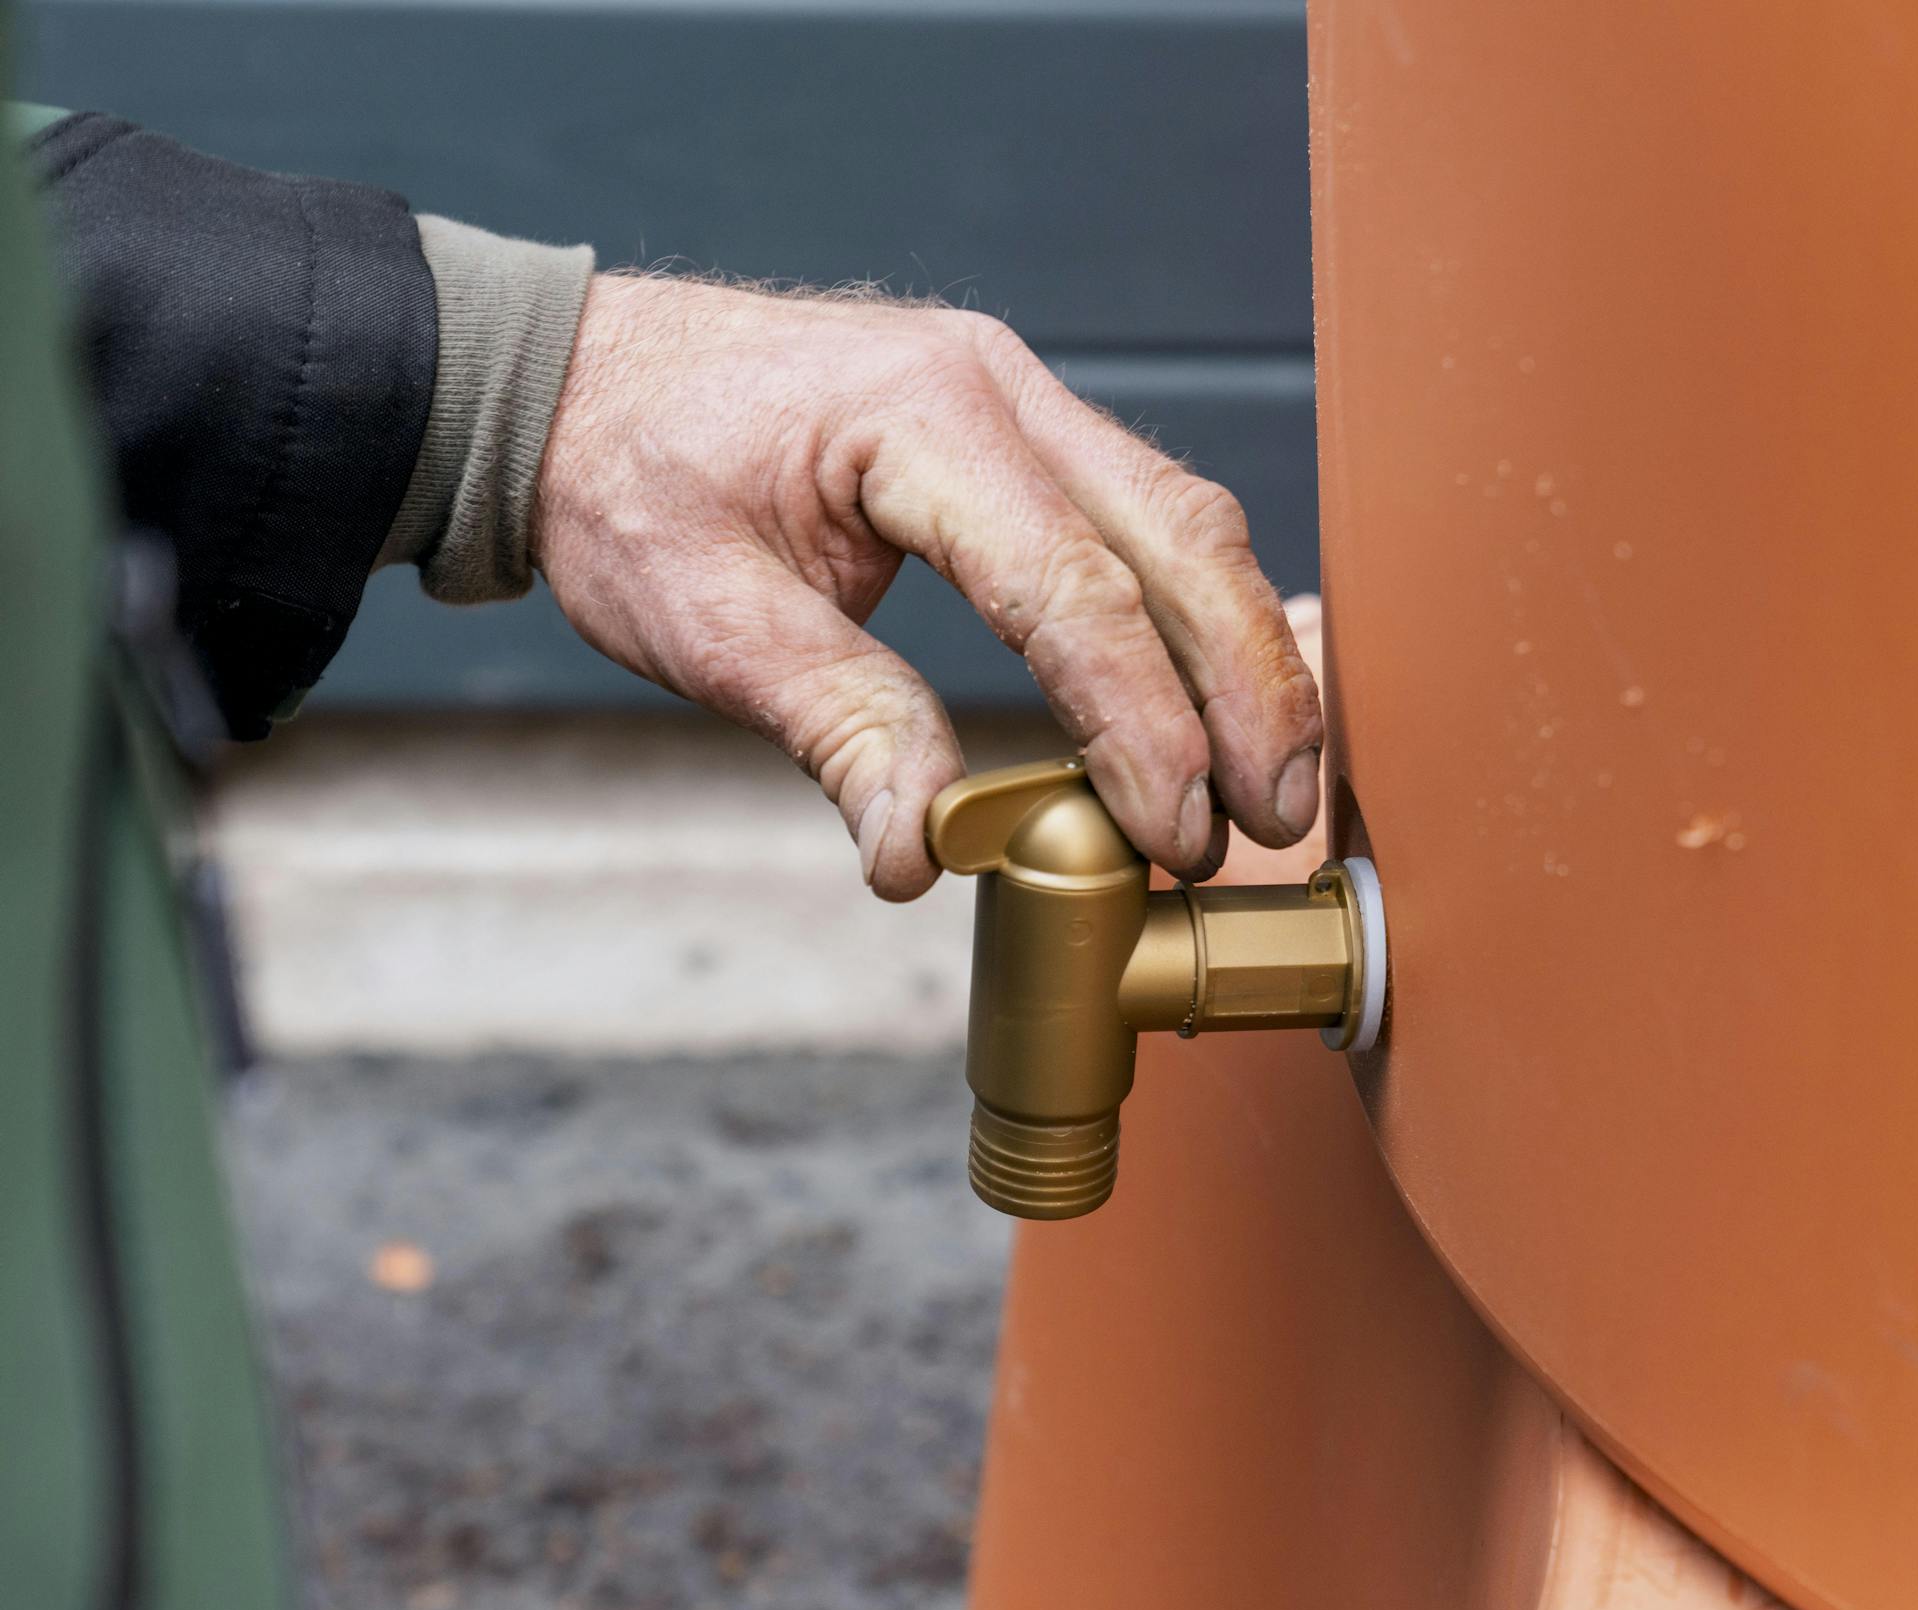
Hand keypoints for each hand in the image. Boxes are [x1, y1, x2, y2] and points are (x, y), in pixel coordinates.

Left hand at [531, 274, 1322, 899]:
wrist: (580, 389)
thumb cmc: (630, 483)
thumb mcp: (708, 622)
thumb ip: (838, 727)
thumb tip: (924, 853)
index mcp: (920, 415)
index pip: (1073, 588)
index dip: (1139, 724)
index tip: (1172, 834)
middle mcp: (997, 385)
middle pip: (1179, 540)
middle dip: (1247, 690)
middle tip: (1273, 819)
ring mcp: (1018, 400)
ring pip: (1184, 524)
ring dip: (1241, 655)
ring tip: (1267, 783)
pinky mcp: (1018, 437)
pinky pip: (1143, 521)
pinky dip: (1194, 618)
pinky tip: (1215, 699)